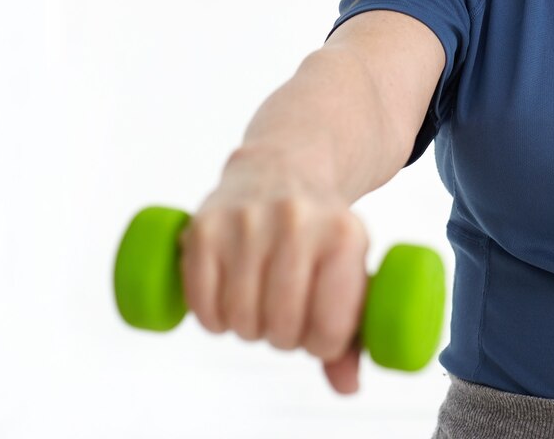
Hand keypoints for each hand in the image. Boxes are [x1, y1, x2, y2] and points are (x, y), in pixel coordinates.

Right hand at [179, 143, 370, 393]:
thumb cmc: (321, 232)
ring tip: (260, 309)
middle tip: (286, 323)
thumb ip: (352, 331)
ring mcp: (248, 222)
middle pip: (283, 326)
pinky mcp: (205, 226)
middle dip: (284, 338)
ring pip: (241, 318)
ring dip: (248, 329)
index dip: (323, 345)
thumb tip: (348, 388)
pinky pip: (201, 302)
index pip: (330, 326)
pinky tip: (227, 304)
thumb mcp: (349, 267)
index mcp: (345, 235)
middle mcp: (298, 223)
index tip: (319, 336)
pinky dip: (212, 318)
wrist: (281, 166)